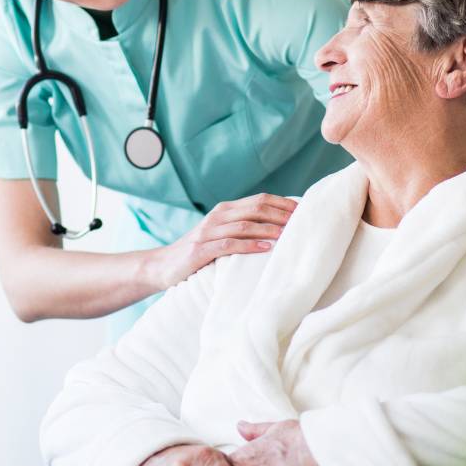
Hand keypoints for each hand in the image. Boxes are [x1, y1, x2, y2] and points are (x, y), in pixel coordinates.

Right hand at [146, 194, 297, 290]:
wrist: (163, 265)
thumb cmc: (198, 252)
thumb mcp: (220, 234)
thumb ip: (242, 228)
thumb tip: (278, 228)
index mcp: (225, 210)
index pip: (259, 199)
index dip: (282, 203)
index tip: (303, 211)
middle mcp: (217, 216)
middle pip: (255, 208)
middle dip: (281, 214)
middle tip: (302, 222)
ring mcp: (208, 232)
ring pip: (245, 225)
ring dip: (269, 229)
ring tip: (289, 234)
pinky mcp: (201, 249)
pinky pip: (229, 245)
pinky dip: (250, 246)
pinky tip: (266, 248)